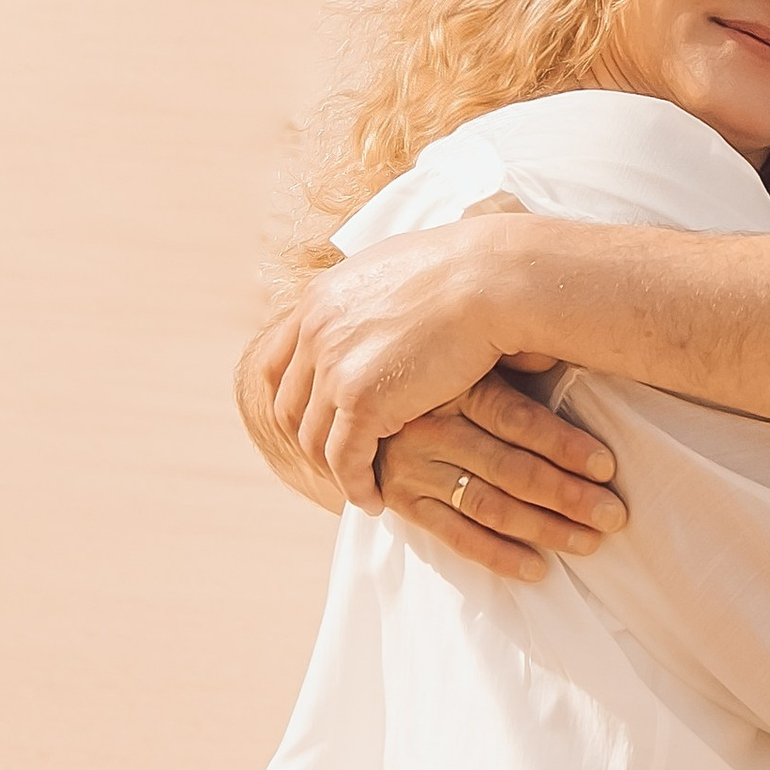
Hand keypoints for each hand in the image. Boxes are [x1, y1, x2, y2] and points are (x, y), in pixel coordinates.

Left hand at [268, 224, 541, 505]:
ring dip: (333, 468)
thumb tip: (390, 307)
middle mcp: (315, 332)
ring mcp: (333, 368)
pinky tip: (375, 498)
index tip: (313, 419)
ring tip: (359, 484)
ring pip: (313, 438)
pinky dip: (355, 485)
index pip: (278, 361)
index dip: (293, 397)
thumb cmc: (468, 271)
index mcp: (319, 300)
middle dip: (310, 437)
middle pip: (290, 404)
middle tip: (337, 461)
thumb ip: (376, 296)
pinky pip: (344, 460)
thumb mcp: (399, 272)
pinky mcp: (361, 401)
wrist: (491, 278)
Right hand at [373, 372, 624, 579]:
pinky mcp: (402, 501)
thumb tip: (564, 349)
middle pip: (510, 469)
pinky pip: (454, 536)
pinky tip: (537, 568)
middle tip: (613, 515)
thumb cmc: (441, 373)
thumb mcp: (474, 358)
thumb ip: (518, 359)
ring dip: (543, 528)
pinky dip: (497, 555)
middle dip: (567, 496)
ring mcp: (414, 468)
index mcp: (458, 388)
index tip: (606, 467)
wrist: (362, 400)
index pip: (518, 420)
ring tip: (588, 542)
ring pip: (488, 506)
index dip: (564, 445)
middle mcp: (433, 428)